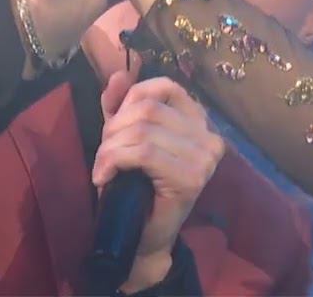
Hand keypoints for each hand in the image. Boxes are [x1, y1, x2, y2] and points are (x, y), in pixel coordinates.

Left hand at [92, 76, 224, 291]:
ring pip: (142, 131)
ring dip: (110, 149)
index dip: (131, 100)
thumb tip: (118, 74)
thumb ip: (121, 107)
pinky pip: (142, 154)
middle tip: (104, 156)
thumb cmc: (136, 188)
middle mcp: (209, 136)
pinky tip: (104, 177)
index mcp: (199, 121)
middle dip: (115, 129)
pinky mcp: (190, 179)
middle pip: (148, 109)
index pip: (165, 87)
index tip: (114, 127)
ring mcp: (204, 158)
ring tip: (103, 168)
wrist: (143, 238)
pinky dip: (114, 162)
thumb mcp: (124, 139)